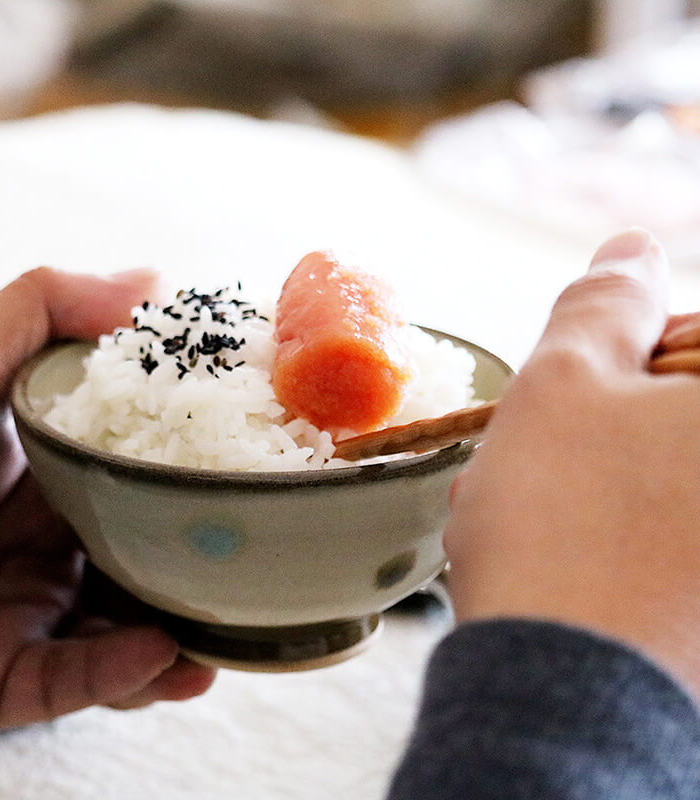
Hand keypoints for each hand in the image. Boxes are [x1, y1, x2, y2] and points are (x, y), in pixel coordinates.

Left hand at [0, 268, 214, 745]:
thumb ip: (42, 313)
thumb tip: (151, 280)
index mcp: (55, 478)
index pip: (146, 481)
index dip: (198, 479)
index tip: (253, 471)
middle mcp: (49, 547)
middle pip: (147, 560)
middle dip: (202, 567)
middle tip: (260, 562)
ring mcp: (25, 615)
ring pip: (122, 633)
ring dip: (179, 638)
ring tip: (224, 634)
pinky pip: (68, 683)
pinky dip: (118, 674)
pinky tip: (160, 654)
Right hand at [445, 229, 699, 698]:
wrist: (563, 689)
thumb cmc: (562, 523)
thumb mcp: (564, 382)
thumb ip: (604, 301)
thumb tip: (634, 246)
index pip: (697, 339)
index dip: (641, 350)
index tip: (597, 396)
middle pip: (687, 406)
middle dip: (627, 415)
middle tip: (565, 456)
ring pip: (676, 469)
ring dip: (620, 469)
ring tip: (558, 509)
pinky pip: (675, 527)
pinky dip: (638, 522)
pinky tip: (589, 548)